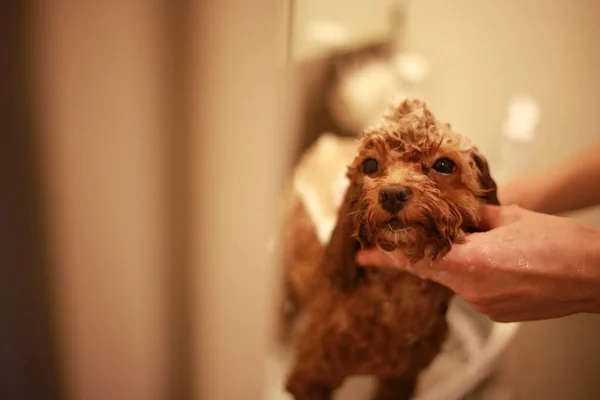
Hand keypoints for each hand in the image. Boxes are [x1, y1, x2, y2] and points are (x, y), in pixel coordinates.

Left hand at [355, 205, 599, 321]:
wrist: (596, 275)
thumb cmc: (560, 244)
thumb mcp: (509, 217)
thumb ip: (472, 217)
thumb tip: (453, 214)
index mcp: (472, 261)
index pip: (415, 258)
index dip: (385, 257)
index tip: (363, 256)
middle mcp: (472, 288)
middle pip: (430, 269)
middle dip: (414, 256)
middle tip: (391, 246)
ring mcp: (484, 304)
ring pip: (452, 278)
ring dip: (451, 262)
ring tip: (471, 245)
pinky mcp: (496, 312)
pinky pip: (471, 290)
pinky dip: (470, 274)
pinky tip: (490, 262)